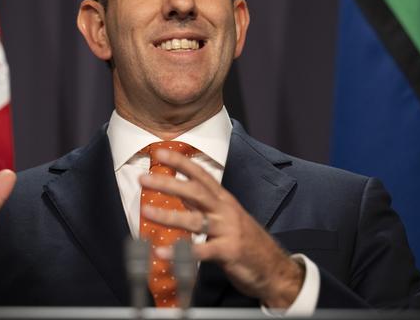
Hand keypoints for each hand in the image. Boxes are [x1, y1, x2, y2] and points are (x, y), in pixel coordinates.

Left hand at [139, 148, 303, 307]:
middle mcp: (225, 210)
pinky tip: (161, 252)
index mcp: (223, 199)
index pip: (200, 174)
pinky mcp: (229, 252)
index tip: (159, 151)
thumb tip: (177, 190)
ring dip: (168, 215)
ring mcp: (228, 230)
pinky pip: (200, 250)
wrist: (275, 268)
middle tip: (143, 178)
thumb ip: (202, 204)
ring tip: (146, 211)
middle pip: (195, 191)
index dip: (180, 162)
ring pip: (195, 219)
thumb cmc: (246, 240)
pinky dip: (179, 252)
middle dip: (168, 183)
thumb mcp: (225, 216)